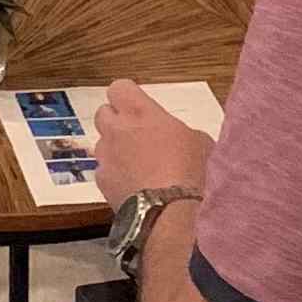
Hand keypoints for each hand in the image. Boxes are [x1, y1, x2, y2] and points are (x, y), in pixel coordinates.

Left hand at [94, 79, 215, 201]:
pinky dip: (115, 176)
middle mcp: (117, 130)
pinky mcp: (102, 183)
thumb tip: (180, 139)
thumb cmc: (190, 173)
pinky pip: (104, 171)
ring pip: (102, 144)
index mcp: (140, 112)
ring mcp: (106, 157)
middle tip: (137, 133)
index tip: (138, 105)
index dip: (127, 96)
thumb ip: (180, 132)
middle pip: (103, 113)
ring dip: (115, 149)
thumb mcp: (200, 142)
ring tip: (137, 164)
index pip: (119, 88)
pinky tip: (133, 186)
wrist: (172, 213)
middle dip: (117, 121)